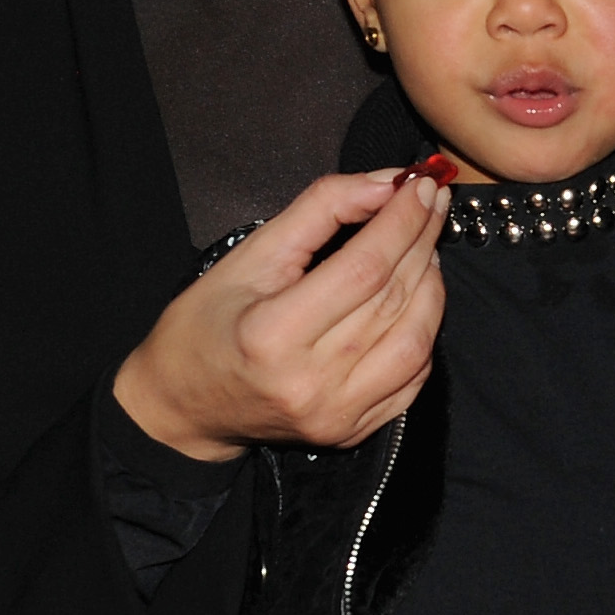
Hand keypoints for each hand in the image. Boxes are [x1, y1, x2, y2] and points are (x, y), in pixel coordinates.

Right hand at [114, 171, 448, 460]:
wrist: (183, 405)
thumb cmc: (208, 322)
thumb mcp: (252, 253)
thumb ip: (321, 209)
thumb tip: (388, 183)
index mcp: (272, 334)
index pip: (364, 267)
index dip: (403, 221)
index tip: (421, 185)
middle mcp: (309, 382)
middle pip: (393, 299)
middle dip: (422, 241)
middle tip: (431, 203)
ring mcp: (335, 414)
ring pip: (415, 341)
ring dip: (431, 286)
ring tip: (424, 249)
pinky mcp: (351, 431)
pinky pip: (413, 378)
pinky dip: (424, 332)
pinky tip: (416, 300)